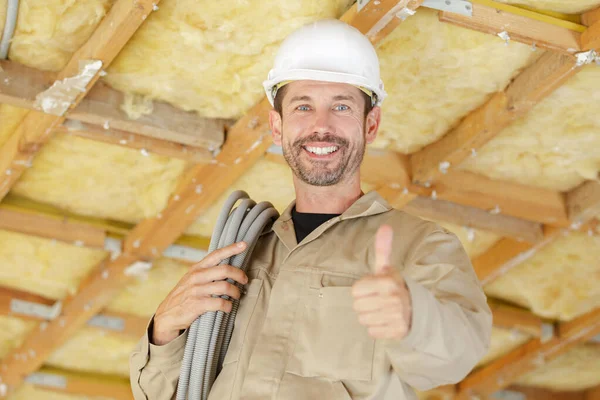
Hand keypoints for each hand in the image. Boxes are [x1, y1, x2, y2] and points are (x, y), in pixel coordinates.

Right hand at [152, 242, 248, 344]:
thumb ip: (206, 273)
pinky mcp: (197, 304)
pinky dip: (228, 306)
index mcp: (197, 268)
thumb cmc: (184, 297)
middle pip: (225, 270)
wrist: (166, 316)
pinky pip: (220, 303)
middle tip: (244, 280)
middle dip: (239, 274)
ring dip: (235, 292)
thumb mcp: (191, 280)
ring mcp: (196, 290)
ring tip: (237, 296)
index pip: (216, 254)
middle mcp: (197, 277)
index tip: (244, 244)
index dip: (231, 248)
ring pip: (225, 286)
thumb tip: (228, 268)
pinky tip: (228, 308)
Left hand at [351, 225, 411, 339]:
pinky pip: (372, 332)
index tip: (373, 288)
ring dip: (370, 316)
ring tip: (382, 310)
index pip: (355, 291)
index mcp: (387, 282)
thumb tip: (385, 226)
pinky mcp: (397, 331)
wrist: (417, 309)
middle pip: (357, 306)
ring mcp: (395, 316)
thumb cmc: (395, 287)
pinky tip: (386, 321)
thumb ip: (383, 249)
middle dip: (365, 303)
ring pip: (363, 319)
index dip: (362, 289)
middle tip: (378, 300)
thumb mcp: (387, 268)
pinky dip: (377, 328)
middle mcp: (392, 299)